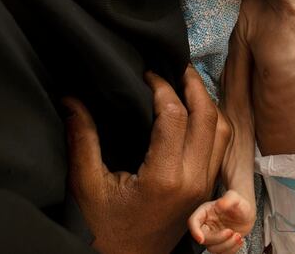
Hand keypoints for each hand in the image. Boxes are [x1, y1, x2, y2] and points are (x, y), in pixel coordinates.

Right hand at [64, 65, 230, 253]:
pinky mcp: (206, 189)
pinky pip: (221, 147)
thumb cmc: (103, 229)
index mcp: (165, 178)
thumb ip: (82, 138)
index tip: (146, 74)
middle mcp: (193, 180)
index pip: (175, 116)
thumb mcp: (87, 185)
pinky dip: (213, 122)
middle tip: (176, 65)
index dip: (162, 87)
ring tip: (186, 82)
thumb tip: (71, 97)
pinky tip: (195, 111)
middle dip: (193, 84)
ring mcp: (204, 186)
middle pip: (208, 117)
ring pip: (223, 131)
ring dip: (208, 102)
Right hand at [188, 190, 254, 253]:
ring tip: (238, 236)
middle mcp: (206, 225)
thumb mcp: (235, 197)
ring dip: (226, 246)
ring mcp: (213, 236)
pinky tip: (240, 240)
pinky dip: (232, 250)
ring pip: (213, 248)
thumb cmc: (238, 202)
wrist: (246, 212)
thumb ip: (228, 199)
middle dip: (218, 238)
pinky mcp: (221, 244)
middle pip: (204, 238)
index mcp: (204, 212)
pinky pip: (222, 253)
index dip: (195, 231)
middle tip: (231, 232)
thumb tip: (221, 204)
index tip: (201, 239)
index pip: (193, 222)